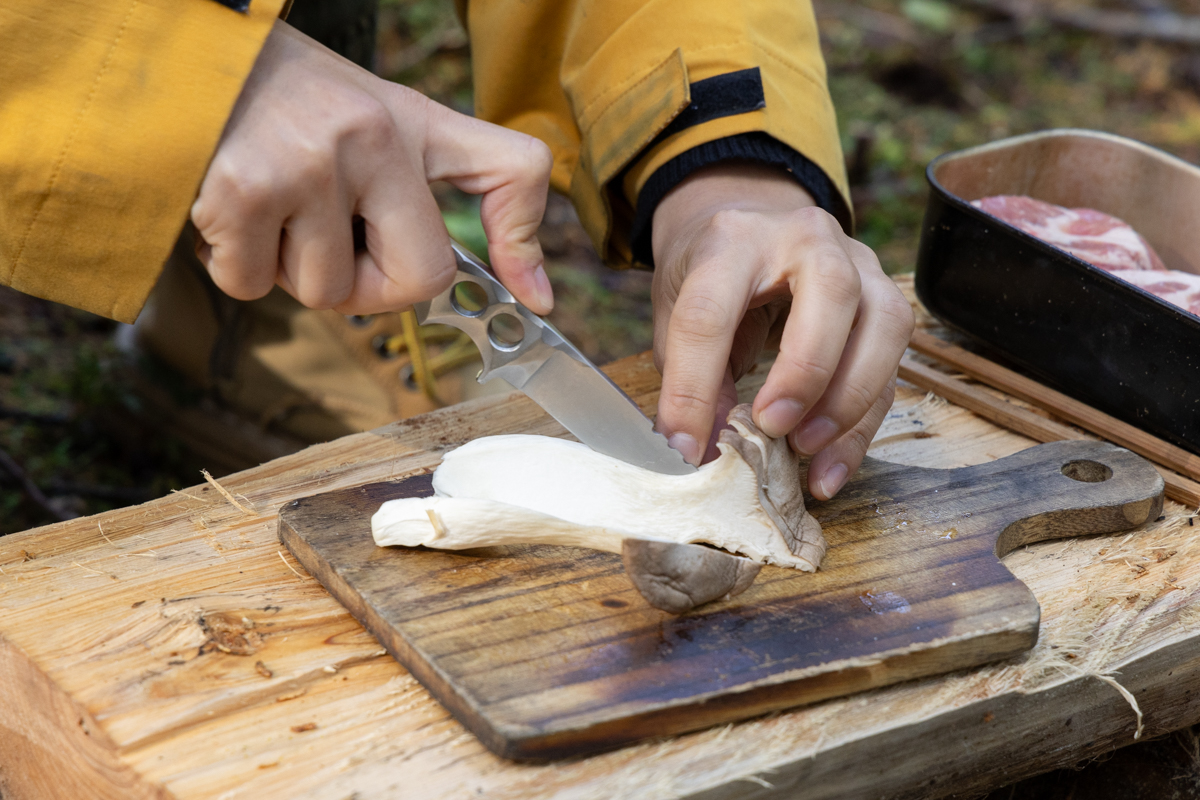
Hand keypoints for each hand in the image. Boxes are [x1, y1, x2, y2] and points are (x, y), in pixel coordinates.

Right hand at [190, 21, 553, 315]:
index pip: (515, 169)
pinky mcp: (244, 189)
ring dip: (288, 269)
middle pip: (414, 280)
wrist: (182, 61)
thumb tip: (532, 298)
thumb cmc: (288, 105)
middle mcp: (374, 136)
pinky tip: (229, 210)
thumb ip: (441, 197)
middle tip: (328, 242)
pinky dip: (234, 266)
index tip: (529, 298)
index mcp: (415, 121)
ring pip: (324, 292)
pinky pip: (253, 285)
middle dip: (368, 286)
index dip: (523, 240)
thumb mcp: (379, 122)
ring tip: (270, 205)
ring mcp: (310, 162)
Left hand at [650, 163, 913, 499]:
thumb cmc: (709, 271)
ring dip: (848, 400)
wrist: (751, 222)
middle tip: (772, 427)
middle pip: (832, 290)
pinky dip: (860, 426)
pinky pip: (891, 368)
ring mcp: (860, 264)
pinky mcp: (886, 303)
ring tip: (804, 449)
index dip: (693, 387)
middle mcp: (806, 238)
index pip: (710, 311)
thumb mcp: (676, 310)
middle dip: (806, 370)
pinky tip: (828, 468)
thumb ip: (687, 374)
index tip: (686, 446)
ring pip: (883, 326)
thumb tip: (703, 450)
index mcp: (733, 238)